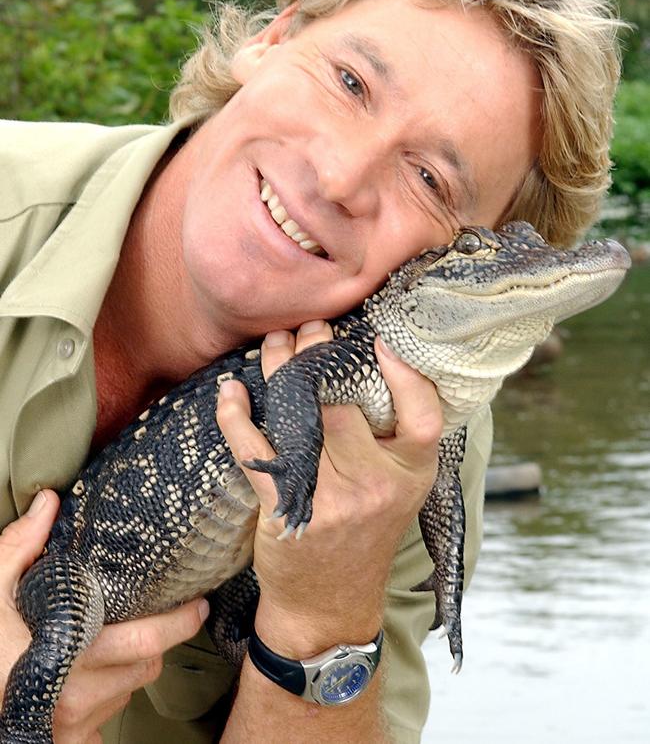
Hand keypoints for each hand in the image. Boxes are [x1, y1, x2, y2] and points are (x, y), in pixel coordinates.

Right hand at [0, 490, 207, 743]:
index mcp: (64, 649)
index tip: (199, 601)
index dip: (177, 621)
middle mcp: (74, 691)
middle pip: (148, 661)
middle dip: (170, 635)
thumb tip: (49, 502)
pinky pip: (114, 713)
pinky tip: (108, 673)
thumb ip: (21, 545)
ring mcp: (73, 720)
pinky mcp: (68, 738)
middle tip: (192, 610)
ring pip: (135, 685)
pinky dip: (116, 691)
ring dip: (140, 661)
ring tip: (133, 632)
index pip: (143, 640)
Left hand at [216, 320, 441, 655]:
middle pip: (343, 405)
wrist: (330, 604)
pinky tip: (229, 390)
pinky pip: (256, 451)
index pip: (423, 416)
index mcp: (411, 474)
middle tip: (308, 328)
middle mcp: (376, 485)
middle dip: (319, 357)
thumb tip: (374, 366)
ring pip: (299, 417)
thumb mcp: (400, 490)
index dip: (405, 374)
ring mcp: (330, 498)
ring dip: (278, 371)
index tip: (377, 339)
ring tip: (273, 343)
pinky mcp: (286, 508)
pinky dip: (235, 417)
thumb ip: (395, 441)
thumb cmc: (366, 533)